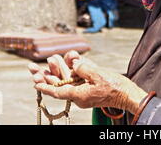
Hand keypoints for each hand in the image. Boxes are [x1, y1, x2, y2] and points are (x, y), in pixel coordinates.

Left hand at [28, 51, 147, 113]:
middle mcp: (80, 96)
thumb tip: (75, 64)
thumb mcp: (98, 75)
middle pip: (60, 86)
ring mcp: (84, 95)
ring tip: (48, 64)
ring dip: (58, 74)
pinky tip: (67, 65)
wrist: (126, 94)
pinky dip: (70, 75)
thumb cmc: (115, 86)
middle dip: (47, 77)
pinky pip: (76, 83)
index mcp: (80, 95)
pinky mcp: (89, 91)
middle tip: (34, 70)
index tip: (35, 82)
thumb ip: (84, 68)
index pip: (58, 92)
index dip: (46, 86)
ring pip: (67, 83)